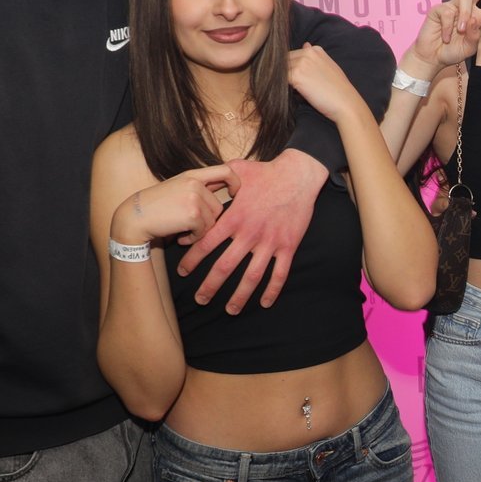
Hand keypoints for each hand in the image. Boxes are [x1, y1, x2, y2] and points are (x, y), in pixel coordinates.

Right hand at [112, 166, 234, 247]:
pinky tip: (180, 236)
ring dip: (200, 231)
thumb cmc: (156, 206)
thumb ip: (199, 187)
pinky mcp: (193, 215)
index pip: (226, 170)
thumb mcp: (178, 188)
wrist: (134, 217)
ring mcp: (195, 198)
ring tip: (182, 229)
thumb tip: (226, 189)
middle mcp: (195, 183)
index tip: (234, 193)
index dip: (236, 182)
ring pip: (213, 221)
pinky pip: (204, 232)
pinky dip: (193, 239)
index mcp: (192, 175)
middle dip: (207, 220)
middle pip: (219, 206)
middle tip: (189, 225)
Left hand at [175, 150, 328, 311]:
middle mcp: (249, 234)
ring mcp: (270, 242)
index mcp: (234, 218)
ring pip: (251, 277)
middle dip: (210, 286)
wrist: (298, 174)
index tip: (183, 272)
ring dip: (239, 296)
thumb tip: (198, 187)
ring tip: (229, 310)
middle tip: (200, 299)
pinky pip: (279, 274)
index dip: (192, 260)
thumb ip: (215, 181)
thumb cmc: (265, 172)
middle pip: (225, 267)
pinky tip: (264, 303)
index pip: (206, 244)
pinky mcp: (288, 246)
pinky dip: (272, 291)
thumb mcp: (235, 171)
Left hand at [287, 44, 369, 126]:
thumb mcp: (329, 67)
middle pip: (285, 61)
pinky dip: (283, 87)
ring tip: (298, 91)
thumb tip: (305, 44)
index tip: (301, 79)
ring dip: (285, 80)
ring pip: (281, 70)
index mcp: (316, 50)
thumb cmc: (339, 89)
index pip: (293, 55)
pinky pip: (281, 79)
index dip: (293, 68)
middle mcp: (308, 53)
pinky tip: (296, 94)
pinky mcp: (296, 76)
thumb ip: (316, 57)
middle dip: (287, 73)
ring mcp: (301, 63)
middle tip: (298, 87)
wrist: (345, 103)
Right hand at [406, 0, 480, 71]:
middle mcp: (466, 9)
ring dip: (464, 14)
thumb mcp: (468, 48)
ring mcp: (452, 6)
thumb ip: (474, 37)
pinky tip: (445, 37)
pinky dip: (448, 26)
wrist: (431, 57)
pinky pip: (447, 11)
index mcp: (477, 18)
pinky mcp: (438, 8)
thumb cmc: (451, 52)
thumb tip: (472, 19)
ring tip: (460, 31)